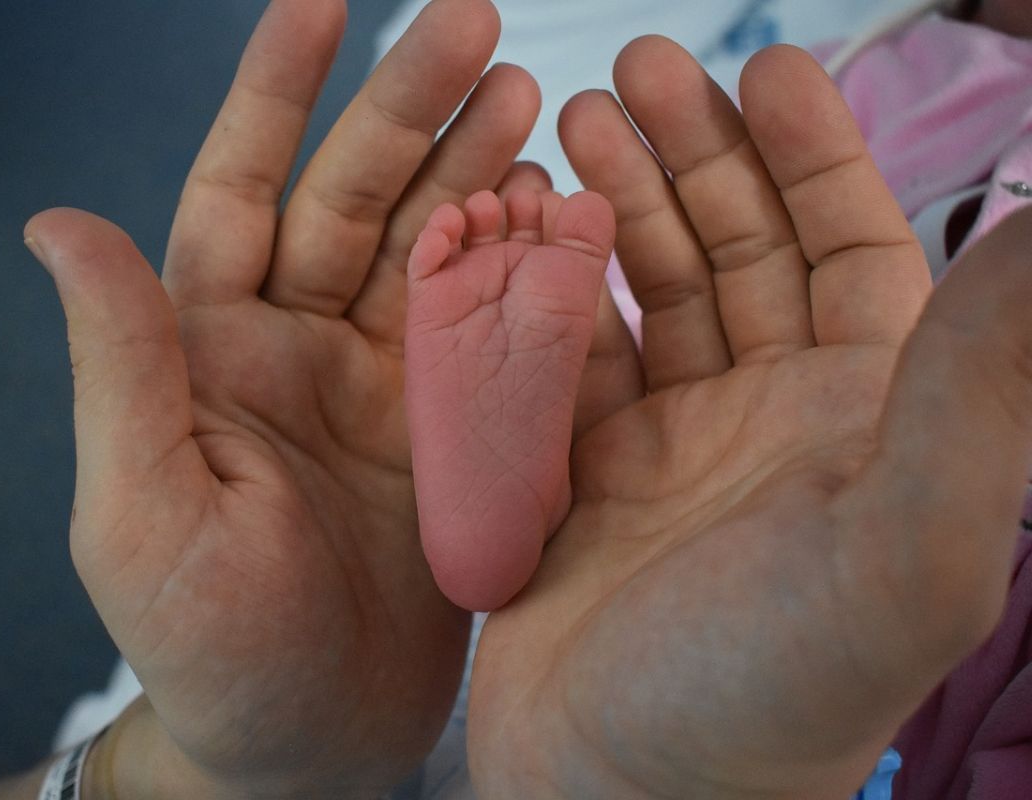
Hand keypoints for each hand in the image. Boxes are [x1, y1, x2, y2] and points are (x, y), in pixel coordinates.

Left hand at [22, 1, 543, 795]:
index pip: (241, 192)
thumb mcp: (142, 508)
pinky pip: (498, 336)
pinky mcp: (460, 437)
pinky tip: (565, 217)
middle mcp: (304, 350)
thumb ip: (121, 365)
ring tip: (529, 99)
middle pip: (358, 202)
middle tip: (476, 25)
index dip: (275, 96)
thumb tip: (58, 223)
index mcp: (216, 351)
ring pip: (437, 251)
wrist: (306, 744)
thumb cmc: (205, 645)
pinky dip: (532, 274)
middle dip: (411, 110)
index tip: (320, 4)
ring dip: (478, 171)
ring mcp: (390, 389)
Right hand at [469, 39, 1031, 797]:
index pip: (849, 252)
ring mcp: (667, 449)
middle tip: (632, 72)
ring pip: (643, 295)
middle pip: (734, 252)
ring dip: (611, 208)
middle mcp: (767, 424)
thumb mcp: (905, 543)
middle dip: (690, 156)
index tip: (764, 69)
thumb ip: (984, 390)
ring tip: (566, 127)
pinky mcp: (577, 480)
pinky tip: (514, 240)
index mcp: (859, 422)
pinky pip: (560, 361)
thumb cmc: (771, 693)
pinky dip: (539, 296)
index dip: (812, 158)